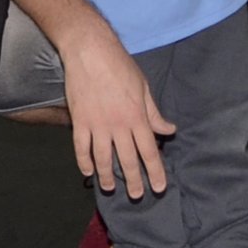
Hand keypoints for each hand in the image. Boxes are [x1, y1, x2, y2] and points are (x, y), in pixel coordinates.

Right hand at [60, 23, 176, 198]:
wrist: (90, 52)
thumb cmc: (121, 67)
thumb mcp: (144, 88)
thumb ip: (154, 113)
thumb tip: (168, 131)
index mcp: (137, 117)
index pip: (149, 151)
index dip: (155, 171)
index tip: (160, 186)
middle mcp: (118, 125)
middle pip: (128, 160)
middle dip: (134, 180)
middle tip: (137, 196)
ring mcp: (97, 125)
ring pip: (103, 158)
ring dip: (108, 176)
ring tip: (111, 188)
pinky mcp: (79, 121)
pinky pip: (81, 148)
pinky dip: (84, 162)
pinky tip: (88, 172)